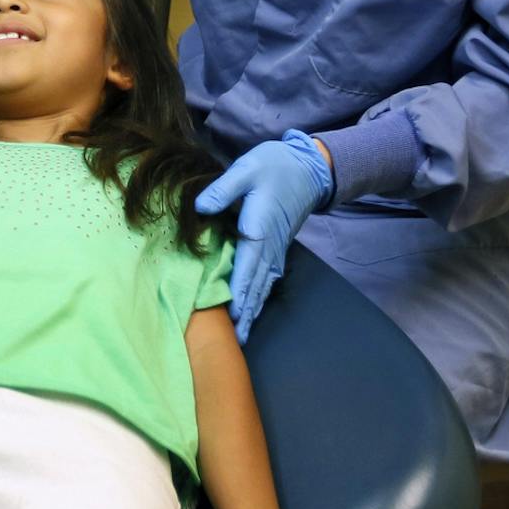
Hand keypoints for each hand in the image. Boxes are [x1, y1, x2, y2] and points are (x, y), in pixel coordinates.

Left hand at [194, 131, 332, 340]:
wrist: (307, 167)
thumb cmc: (273, 166)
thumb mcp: (245, 169)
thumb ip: (222, 189)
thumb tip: (200, 208)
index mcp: (258, 230)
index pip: (246, 269)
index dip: (239, 294)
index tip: (234, 318)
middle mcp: (269, 246)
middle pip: (256, 286)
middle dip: (247, 313)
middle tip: (237, 342)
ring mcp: (276, 249)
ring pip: (264, 286)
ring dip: (254, 309)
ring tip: (245, 334)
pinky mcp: (278, 247)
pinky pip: (269, 278)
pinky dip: (261, 296)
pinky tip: (256, 307)